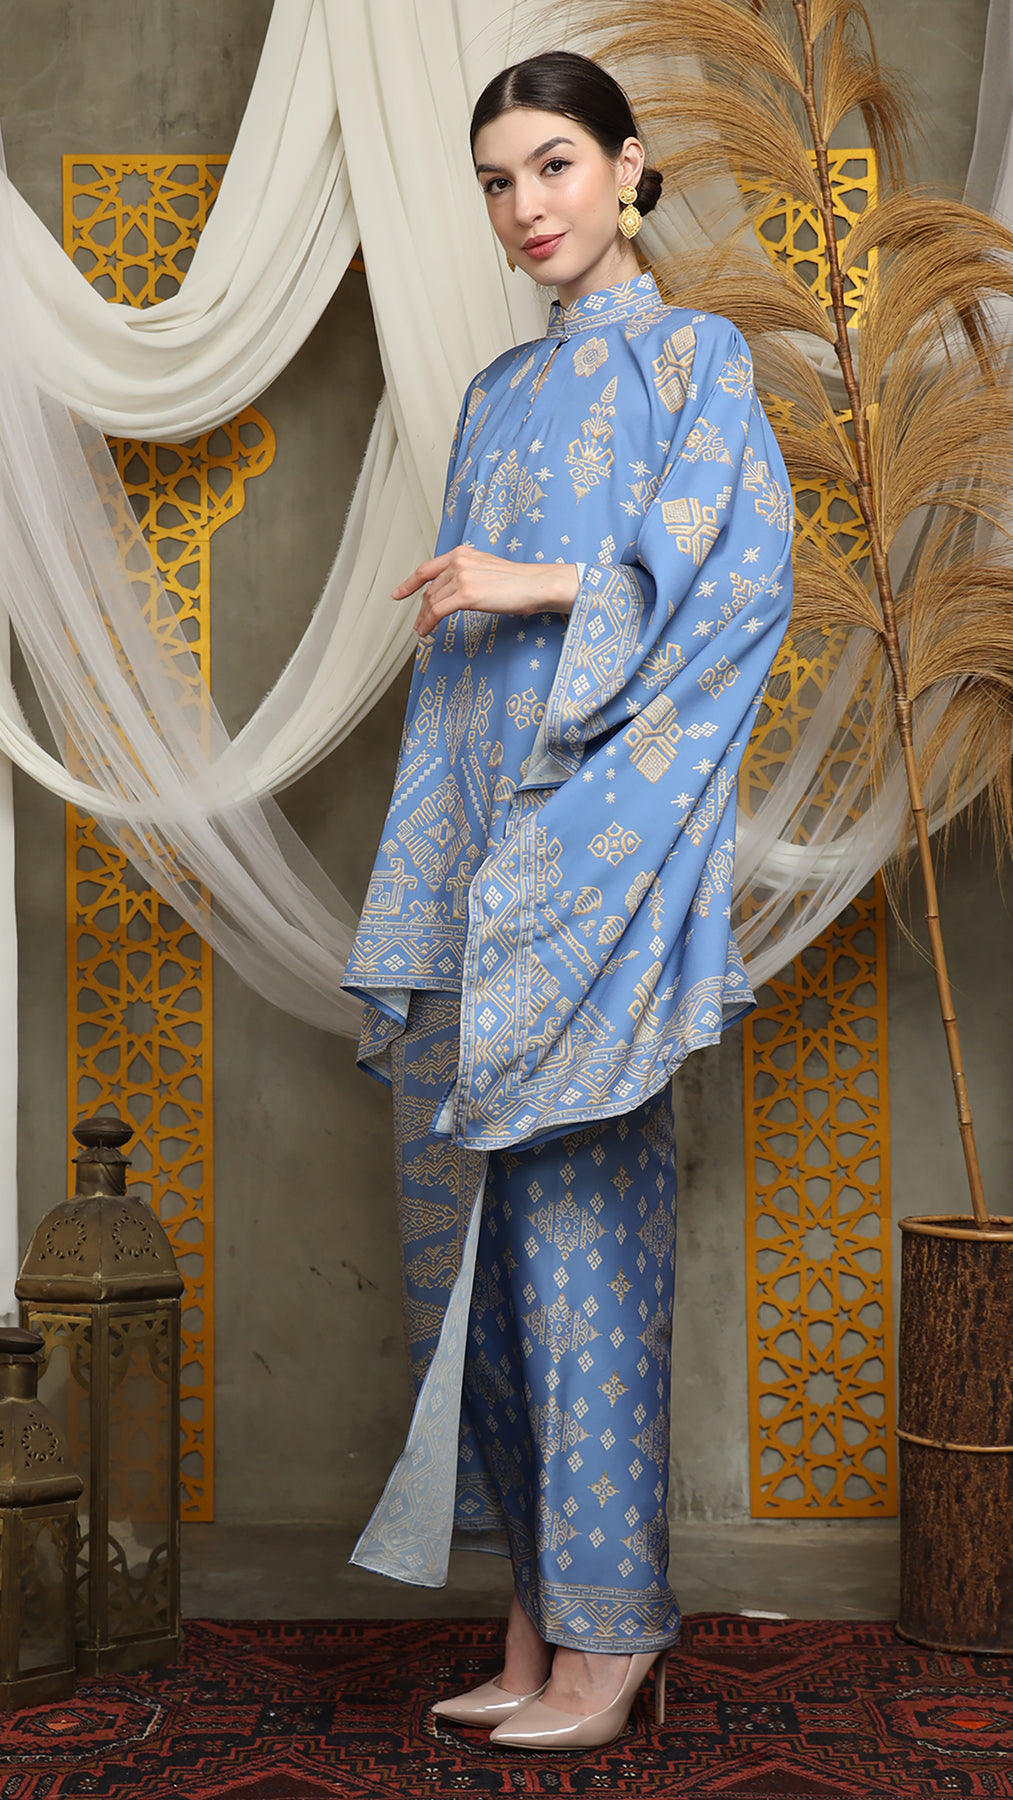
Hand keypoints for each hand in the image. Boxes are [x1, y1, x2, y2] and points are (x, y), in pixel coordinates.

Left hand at [392, 545, 578, 635]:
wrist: (536, 584)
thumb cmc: (518, 582)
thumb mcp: (486, 570)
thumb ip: (466, 575)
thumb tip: (450, 592)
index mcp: (462, 554)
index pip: (427, 569)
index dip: (409, 583)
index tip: (398, 594)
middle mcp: (459, 562)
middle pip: (429, 589)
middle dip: (421, 609)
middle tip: (418, 624)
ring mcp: (462, 577)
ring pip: (431, 601)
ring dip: (424, 619)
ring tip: (422, 631)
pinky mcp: (467, 595)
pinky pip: (438, 611)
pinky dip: (429, 623)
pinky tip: (426, 631)